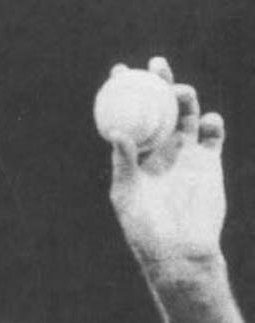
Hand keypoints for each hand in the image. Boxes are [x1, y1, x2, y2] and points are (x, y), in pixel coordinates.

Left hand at [107, 57, 225, 268]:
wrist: (180, 248)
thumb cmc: (145, 227)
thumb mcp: (128, 195)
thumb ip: (124, 163)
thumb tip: (117, 132)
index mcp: (135, 155)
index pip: (128, 115)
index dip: (124, 93)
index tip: (119, 72)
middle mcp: (159, 149)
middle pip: (160, 107)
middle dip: (158, 82)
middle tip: (156, 65)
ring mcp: (185, 153)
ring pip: (188, 114)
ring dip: (185, 97)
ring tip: (180, 93)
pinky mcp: (209, 161)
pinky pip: (213, 133)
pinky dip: (213, 122)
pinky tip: (208, 121)